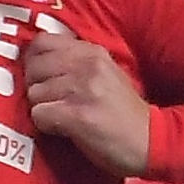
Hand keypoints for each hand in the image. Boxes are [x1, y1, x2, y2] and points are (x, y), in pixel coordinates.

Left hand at [25, 33, 151, 174]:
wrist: (150, 141)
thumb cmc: (123, 112)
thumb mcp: (105, 75)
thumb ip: (75, 63)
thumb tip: (36, 60)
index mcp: (92, 51)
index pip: (41, 42)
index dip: (34, 61)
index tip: (42, 78)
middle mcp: (87, 64)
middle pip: (33, 68)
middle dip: (36, 88)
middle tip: (51, 102)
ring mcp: (82, 89)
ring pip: (34, 94)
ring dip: (42, 109)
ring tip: (61, 117)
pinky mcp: (77, 115)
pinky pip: (39, 115)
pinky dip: (46, 126)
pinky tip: (63, 129)